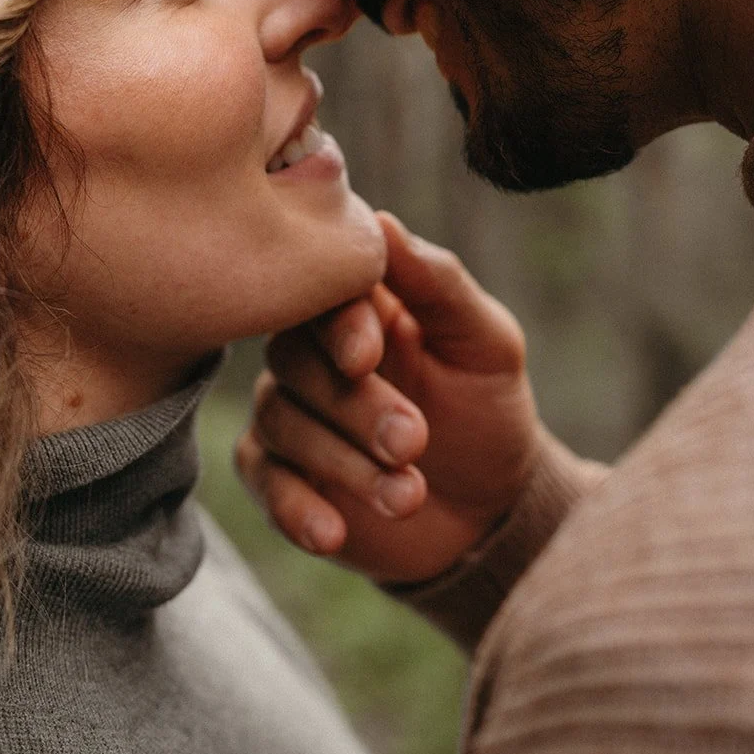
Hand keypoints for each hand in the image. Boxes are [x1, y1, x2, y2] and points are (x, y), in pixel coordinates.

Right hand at [236, 213, 541, 584]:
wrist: (490, 510)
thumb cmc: (487, 408)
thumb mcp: (485, 342)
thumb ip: (438, 281)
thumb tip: (381, 220)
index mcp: (359, 305)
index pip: (323, 292)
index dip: (338, 324)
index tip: (368, 357)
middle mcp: (312, 351)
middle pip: (295, 360)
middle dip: (355, 407)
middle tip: (413, 443)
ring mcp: (289, 411)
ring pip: (282, 421)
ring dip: (344, 463)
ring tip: (409, 495)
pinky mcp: (279, 474)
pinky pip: (263, 480)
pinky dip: (294, 507)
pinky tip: (333, 533)